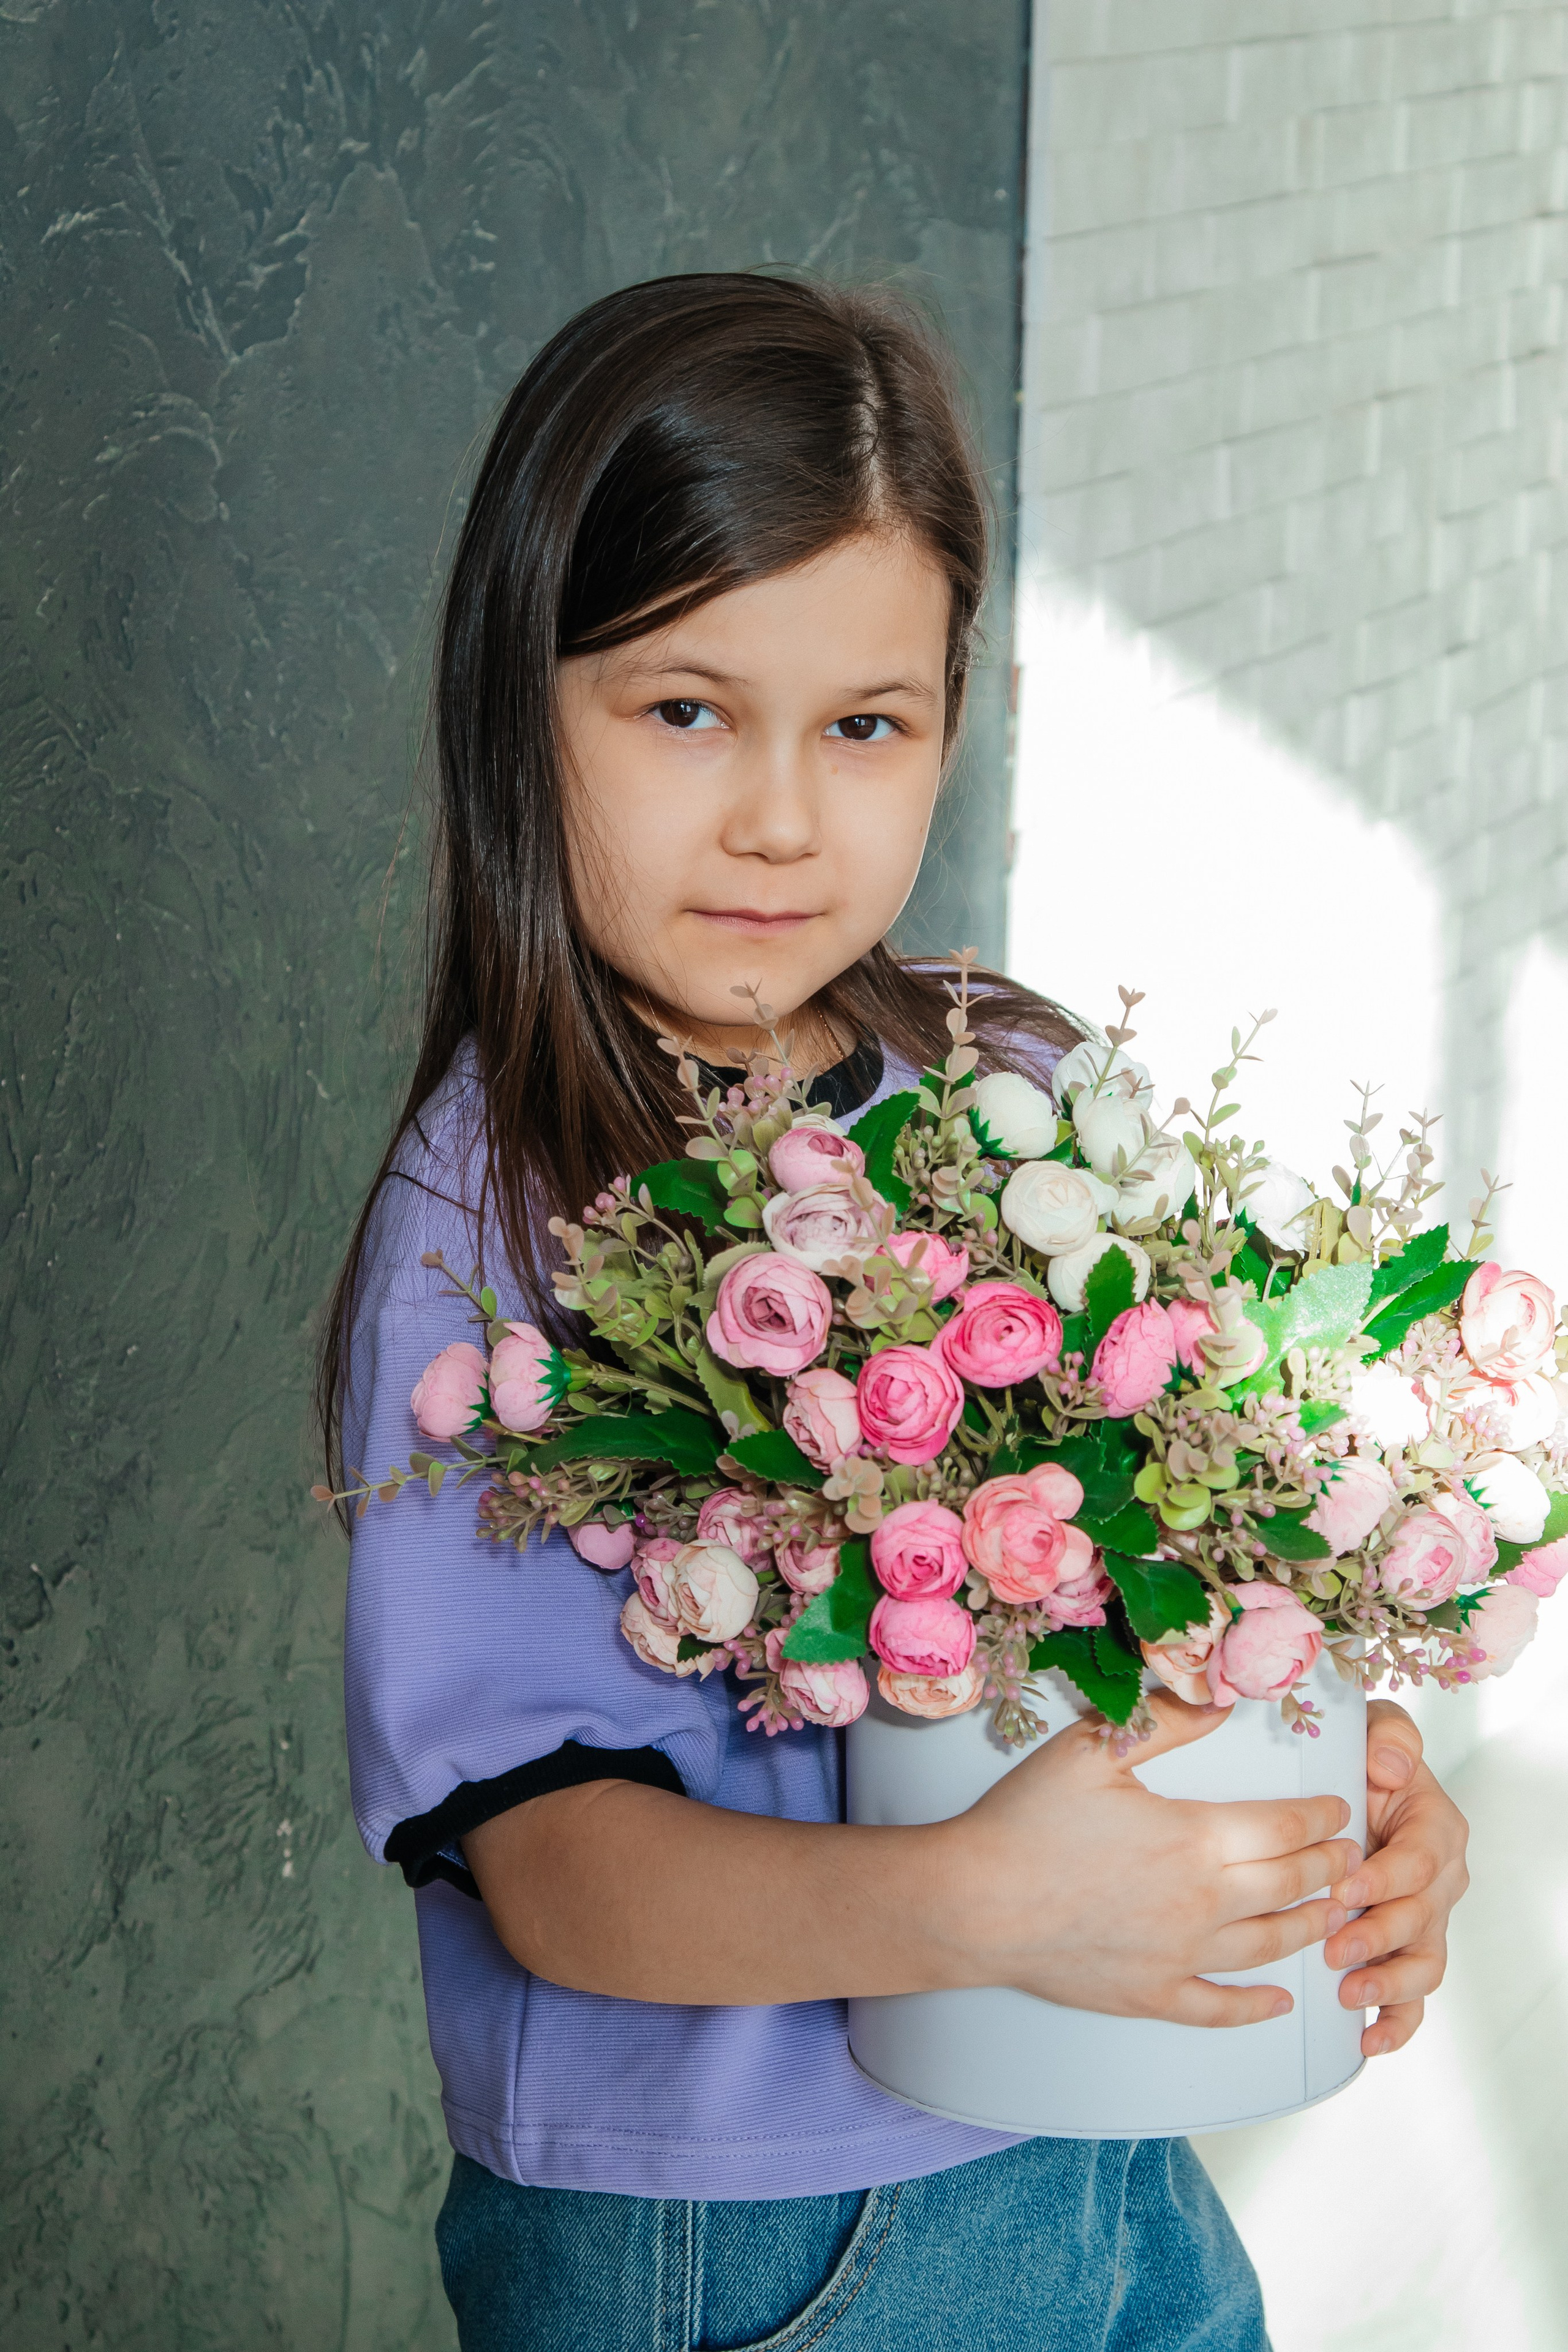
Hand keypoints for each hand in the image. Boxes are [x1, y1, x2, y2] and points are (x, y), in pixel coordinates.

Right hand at [943, 1692, 1360, 2026]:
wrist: (973, 1904)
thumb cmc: (1026, 1821)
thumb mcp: (1091, 1750)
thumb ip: (1165, 1723)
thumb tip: (1222, 1700)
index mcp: (1195, 1839)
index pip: (1286, 1828)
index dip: (1321, 1817)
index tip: (1340, 1808)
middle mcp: (1203, 1904)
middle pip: (1292, 1886)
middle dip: (1332, 1869)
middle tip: (1354, 1857)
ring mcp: (1180, 1958)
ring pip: (1270, 1946)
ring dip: (1311, 1928)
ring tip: (1334, 1913)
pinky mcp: (1151, 1996)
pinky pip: (1220, 2009)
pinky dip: (1258, 2007)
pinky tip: (1281, 2002)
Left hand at [1324, 1698, 1469, 2057]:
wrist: (1350, 1787)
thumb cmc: (1362, 1759)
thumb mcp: (1375, 1728)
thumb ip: (1390, 1735)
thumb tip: (1391, 1765)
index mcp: (1436, 1828)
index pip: (1421, 1861)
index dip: (1385, 1879)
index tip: (1344, 1890)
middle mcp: (1440, 1880)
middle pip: (1421, 1919)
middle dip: (1378, 1938)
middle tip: (1333, 1949)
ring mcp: (1425, 1921)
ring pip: (1423, 1965)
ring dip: (1388, 1985)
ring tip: (1348, 1994)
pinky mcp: (1405, 1952)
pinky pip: (1413, 2000)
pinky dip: (1396, 2024)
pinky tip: (1367, 2042)